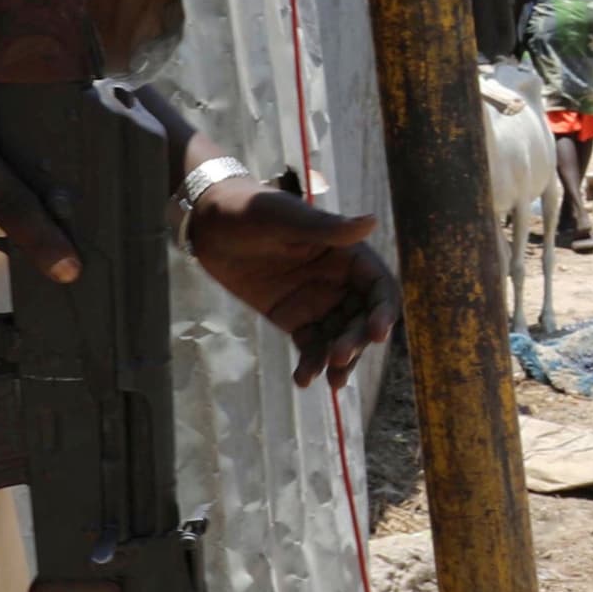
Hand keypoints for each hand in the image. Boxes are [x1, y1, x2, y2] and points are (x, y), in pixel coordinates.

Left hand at [188, 180, 399, 386]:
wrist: (209, 224)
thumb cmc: (250, 210)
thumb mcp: (286, 219)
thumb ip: (328, 228)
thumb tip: (372, 222)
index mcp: (347, 254)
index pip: (378, 287)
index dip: (383, 310)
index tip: (377, 333)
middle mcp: (339, 281)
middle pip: (362, 319)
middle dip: (356, 341)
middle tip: (338, 358)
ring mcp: (317, 302)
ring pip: (340, 337)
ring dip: (338, 360)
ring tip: (328, 381)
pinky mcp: (294, 318)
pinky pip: (311, 345)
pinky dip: (311, 363)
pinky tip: (304, 379)